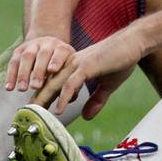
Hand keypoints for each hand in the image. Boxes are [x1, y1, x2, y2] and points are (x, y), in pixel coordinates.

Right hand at [5, 36, 75, 91]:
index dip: (56, 60)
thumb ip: (69, 82)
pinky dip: (11, 75)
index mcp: (63, 48)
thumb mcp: (68, 69)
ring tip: (22, 89)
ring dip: (23, 74)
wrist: (48, 46)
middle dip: (38, 71)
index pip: (60, 52)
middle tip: (35, 86)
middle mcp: (48, 44)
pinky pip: (14, 62)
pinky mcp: (20, 50)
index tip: (53, 70)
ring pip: (27, 57)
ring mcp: (33, 45)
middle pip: (43, 55)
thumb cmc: (62, 65)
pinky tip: (9, 88)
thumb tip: (69, 98)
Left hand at [31, 27, 145, 116]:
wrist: (134, 43)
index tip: (36, 111)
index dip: (45, 97)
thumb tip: (86, 117)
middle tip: (27, 115)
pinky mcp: (87, 66)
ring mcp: (79, 64)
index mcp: (75, 67)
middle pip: (50, 83)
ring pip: (56, 83)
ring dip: (45, 99)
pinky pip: (71, 84)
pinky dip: (63, 97)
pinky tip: (59, 109)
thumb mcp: (108, 85)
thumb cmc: (122, 60)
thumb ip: (96, 100)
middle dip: (38, 99)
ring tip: (36, 114)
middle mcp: (72, 64)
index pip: (55, 83)